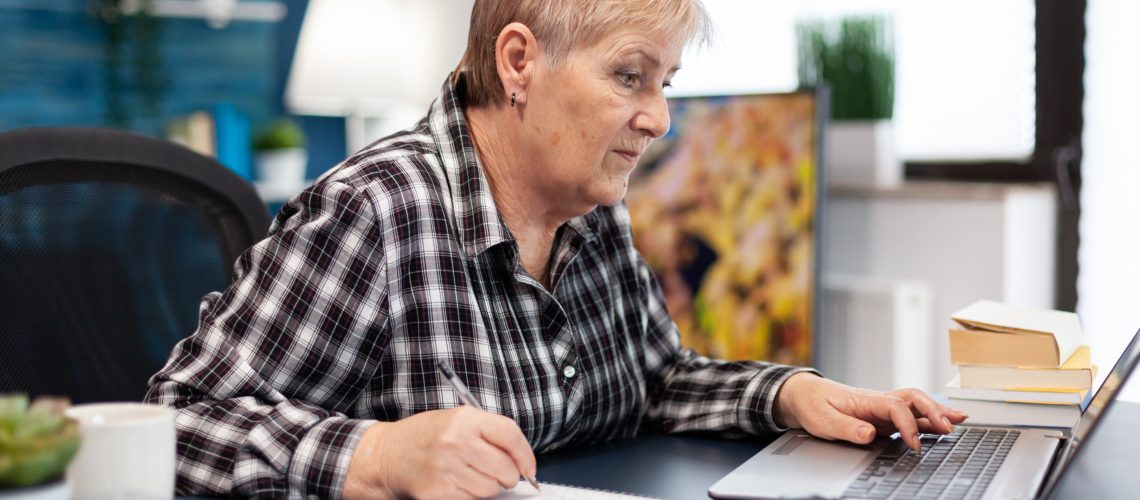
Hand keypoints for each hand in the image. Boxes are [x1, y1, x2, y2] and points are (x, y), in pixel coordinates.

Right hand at [343, 406, 536, 498]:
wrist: (387, 454)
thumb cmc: (425, 436)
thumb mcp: (457, 420)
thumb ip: (488, 433)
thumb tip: (520, 459)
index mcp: (465, 419)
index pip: (509, 434)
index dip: (525, 454)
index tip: (528, 467)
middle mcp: (456, 441)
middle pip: (505, 467)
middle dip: (508, 475)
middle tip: (500, 474)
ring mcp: (446, 468)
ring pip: (490, 488)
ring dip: (489, 487)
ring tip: (471, 475)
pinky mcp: (438, 491)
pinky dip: (472, 496)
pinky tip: (459, 484)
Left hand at [774, 373, 967, 450]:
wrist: (803, 395)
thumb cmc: (812, 405)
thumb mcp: (822, 420)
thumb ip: (846, 427)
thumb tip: (869, 433)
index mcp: (864, 400)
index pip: (895, 407)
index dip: (908, 424)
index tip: (914, 444)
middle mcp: (877, 401)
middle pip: (912, 398)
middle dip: (933, 411)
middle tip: (950, 427)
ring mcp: (881, 407)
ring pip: (915, 404)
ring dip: (937, 411)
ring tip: (960, 421)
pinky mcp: (882, 416)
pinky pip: (910, 415)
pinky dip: (928, 419)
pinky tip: (942, 426)